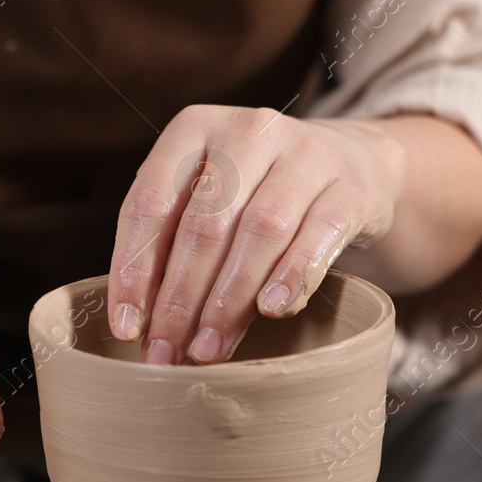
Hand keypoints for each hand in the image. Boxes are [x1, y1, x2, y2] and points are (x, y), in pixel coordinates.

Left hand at [106, 105, 405, 362]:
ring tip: (209, 349)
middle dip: (180, 298)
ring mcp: (305, 155)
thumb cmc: (262, 192)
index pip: (150, 203)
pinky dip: (291, 278)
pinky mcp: (349, 188)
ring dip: (229, 300)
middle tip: (167, 353)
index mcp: (196, 128)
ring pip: (259, 232)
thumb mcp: (212, 196)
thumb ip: (175, 242)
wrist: (355, 166)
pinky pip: (316, 239)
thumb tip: (140, 324)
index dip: (134, 270)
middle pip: (205, 224)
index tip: (126, 329)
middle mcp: (249, 131)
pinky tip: (270, 312)